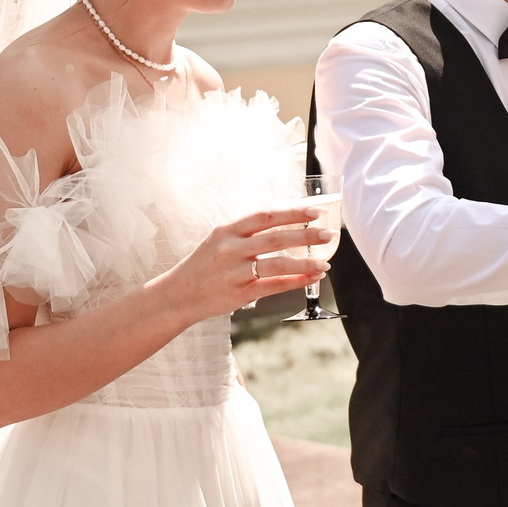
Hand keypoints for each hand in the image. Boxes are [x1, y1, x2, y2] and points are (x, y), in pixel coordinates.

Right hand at [158, 208, 326, 320]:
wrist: (177, 295)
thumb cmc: (203, 266)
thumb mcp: (220, 241)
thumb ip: (248, 234)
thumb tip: (286, 225)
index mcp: (227, 231)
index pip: (265, 216)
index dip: (292, 212)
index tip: (316, 211)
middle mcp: (230, 249)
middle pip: (276, 238)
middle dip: (306, 235)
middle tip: (330, 233)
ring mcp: (234, 272)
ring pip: (278, 264)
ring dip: (306, 262)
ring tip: (325, 262)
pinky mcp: (239, 293)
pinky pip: (274, 285)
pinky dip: (296, 281)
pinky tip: (312, 277)